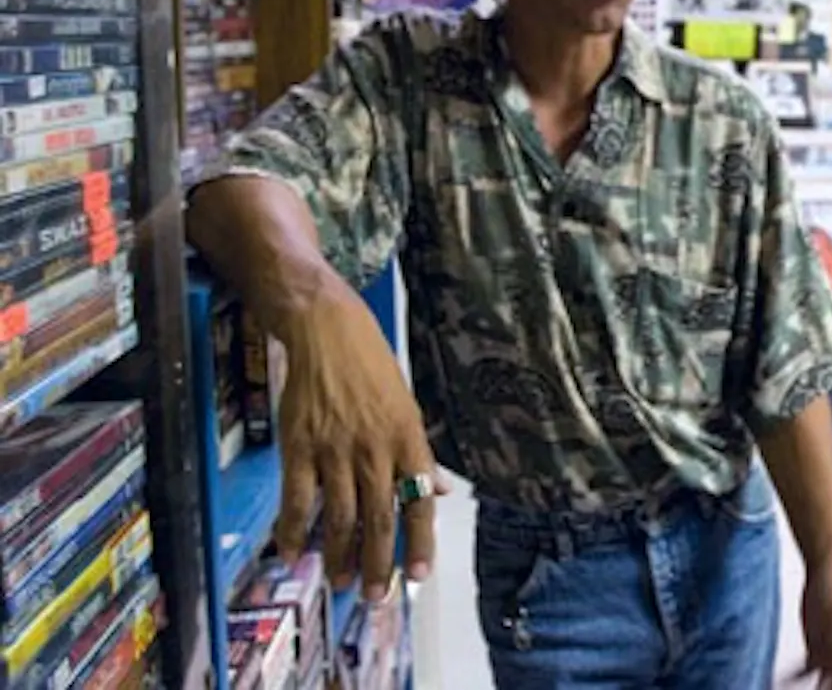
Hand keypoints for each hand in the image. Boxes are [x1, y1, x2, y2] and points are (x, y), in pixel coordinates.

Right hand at [269, 267, 447, 598]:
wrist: (327, 331)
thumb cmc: (372, 367)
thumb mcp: (408, 405)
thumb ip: (421, 454)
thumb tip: (441, 491)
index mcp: (409, 439)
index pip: (420, 502)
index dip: (420, 543)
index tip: (419, 577)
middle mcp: (376, 450)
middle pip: (380, 519)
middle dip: (380, 564)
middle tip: (376, 597)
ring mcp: (336, 450)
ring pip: (341, 518)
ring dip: (341, 557)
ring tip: (342, 583)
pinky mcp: (300, 447)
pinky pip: (298, 501)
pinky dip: (295, 532)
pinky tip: (295, 554)